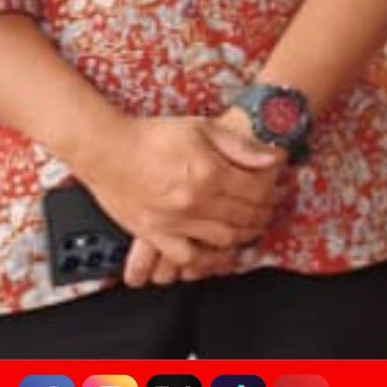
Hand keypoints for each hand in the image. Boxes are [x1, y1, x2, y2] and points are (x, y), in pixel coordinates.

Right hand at [76, 116, 282, 279]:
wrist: (107, 150)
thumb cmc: (154, 135)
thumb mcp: (203, 128)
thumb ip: (240, 146)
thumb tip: (273, 159)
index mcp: (210, 173)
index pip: (257, 191)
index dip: (273, 191)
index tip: (278, 189)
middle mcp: (196, 201)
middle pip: (245, 217)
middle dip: (264, 215)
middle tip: (270, 210)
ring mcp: (175, 221)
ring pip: (223, 239)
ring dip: (243, 236)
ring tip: (250, 228)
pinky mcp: (154, 234)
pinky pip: (186, 256)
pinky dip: (205, 258)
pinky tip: (215, 250)